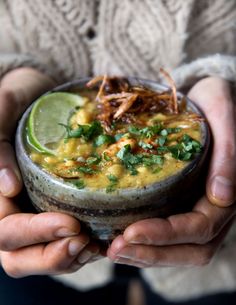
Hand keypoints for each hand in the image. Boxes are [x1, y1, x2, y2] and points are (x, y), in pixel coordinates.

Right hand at [0, 68, 99, 276]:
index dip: (35, 234)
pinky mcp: (52, 212)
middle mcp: (11, 213)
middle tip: (84, 241)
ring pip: (43, 257)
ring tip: (96, 245)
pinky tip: (99, 240)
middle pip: (20, 258)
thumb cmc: (16, 101)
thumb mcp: (2, 111)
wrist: (37, 97)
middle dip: (53, 256)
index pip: (6, 233)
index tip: (70, 224)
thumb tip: (7, 188)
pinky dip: (80, 250)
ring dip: (70, 258)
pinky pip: (61, 244)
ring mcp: (32, 216)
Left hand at [107, 77, 235, 266]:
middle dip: (151, 253)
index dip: (167, 235)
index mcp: (227, 192)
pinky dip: (144, 244)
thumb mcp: (222, 112)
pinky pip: (167, 236)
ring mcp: (198, 209)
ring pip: (178, 249)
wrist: (202, 100)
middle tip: (114, 249)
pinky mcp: (181, 204)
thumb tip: (222, 195)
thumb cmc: (213, 103)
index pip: (200, 227)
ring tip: (112, 250)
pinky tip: (120, 239)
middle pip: (189, 248)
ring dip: (145, 255)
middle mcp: (215, 209)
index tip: (131, 232)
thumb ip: (229, 150)